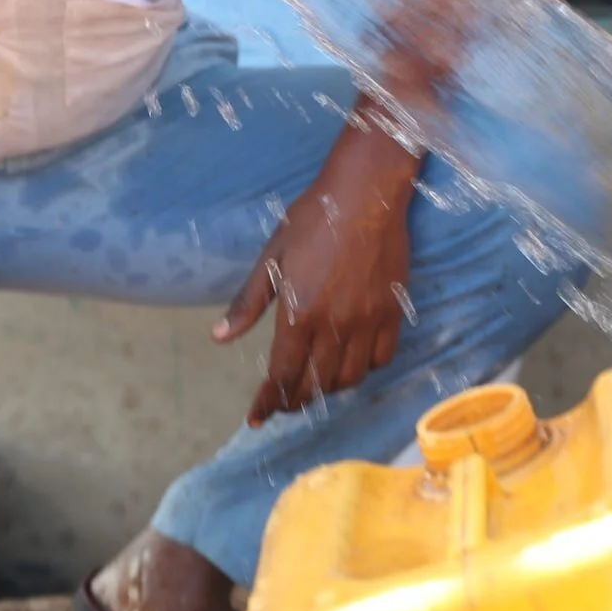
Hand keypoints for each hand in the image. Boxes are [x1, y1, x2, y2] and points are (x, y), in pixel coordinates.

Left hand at [215, 123, 420, 426]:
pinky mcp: (392, 313)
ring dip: (328, 389)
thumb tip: (219, 338)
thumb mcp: (272, 256)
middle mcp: (334, 325)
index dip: (268, 401)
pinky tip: (350, 362)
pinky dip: (363, 369)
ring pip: (348, 378)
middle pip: (314, 384)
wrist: (367, 193)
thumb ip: (248, 302)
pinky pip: (380, 359)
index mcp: (298, 312)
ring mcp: (367, 321)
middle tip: (284, 400)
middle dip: (295, 399)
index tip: (257, 417)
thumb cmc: (314, 219)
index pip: (281, 374)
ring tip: (315, 383)